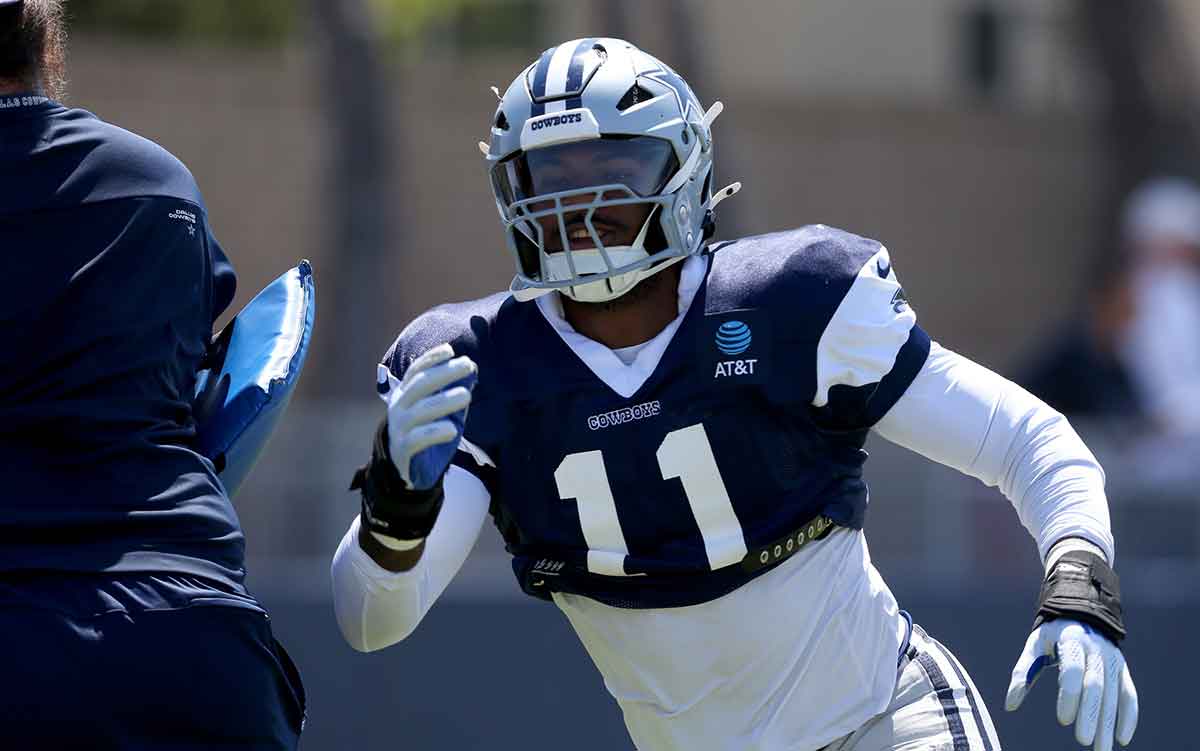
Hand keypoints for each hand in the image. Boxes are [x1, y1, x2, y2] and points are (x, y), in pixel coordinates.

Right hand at [377, 344, 476, 489]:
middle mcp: (399, 406)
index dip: (431, 359)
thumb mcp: (434, 409)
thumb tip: (471, 371)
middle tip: (467, 365)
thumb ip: (449, 392)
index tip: (450, 350)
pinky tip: (452, 430)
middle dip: (444, 373)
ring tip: (467, 395)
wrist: (401, 466)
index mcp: (405, 393)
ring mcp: (399, 427)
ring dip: (444, 401)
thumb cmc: (422, 430)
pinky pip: (418, 439)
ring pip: (420, 411)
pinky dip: (434, 432)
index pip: (415, 371)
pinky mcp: (403, 448)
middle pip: (420, 385)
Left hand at [1005, 619, 1137, 750]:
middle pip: (1095, 686)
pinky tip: (1122, 739)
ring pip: (1113, 695)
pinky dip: (1129, 717)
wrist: (1083, 613)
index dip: (1069, 695)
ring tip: (1101, 750)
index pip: (1073, 669)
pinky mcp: (1123, 669)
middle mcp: (1097, 649)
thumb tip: (1010, 705)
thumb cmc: (1053, 635)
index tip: (1062, 720)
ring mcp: (1113, 660)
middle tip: (1083, 741)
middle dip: (1090, 715)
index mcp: (1072, 640)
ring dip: (1109, 724)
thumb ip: (1023, 672)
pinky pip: (1129, 695)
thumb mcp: (1035, 645)